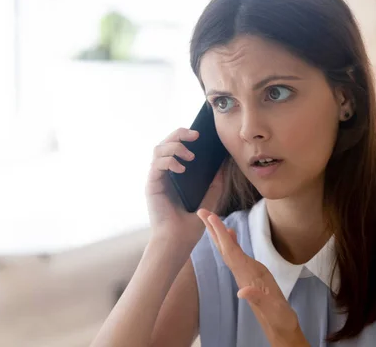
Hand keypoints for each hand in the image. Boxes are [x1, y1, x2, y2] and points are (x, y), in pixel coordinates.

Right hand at [145, 128, 222, 247]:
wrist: (179, 241)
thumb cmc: (191, 224)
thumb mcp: (210, 199)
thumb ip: (216, 182)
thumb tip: (223, 162)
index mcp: (175, 174)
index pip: (176, 147)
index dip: (185, 136)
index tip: (201, 134)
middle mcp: (163, 173)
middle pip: (165, 142)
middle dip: (179, 134)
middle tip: (196, 135)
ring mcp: (156, 178)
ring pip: (158, 149)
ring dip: (174, 146)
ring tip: (190, 155)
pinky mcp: (151, 185)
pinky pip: (156, 165)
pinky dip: (169, 162)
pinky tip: (181, 168)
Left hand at [197, 210, 309, 346]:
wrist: (282, 328)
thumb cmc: (280, 319)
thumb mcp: (274, 310)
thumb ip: (259, 300)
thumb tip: (242, 291)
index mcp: (247, 277)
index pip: (231, 252)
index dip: (221, 235)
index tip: (212, 218)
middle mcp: (242, 273)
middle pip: (224, 248)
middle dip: (213, 230)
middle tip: (202, 211)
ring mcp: (245, 274)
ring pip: (229, 251)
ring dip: (220, 234)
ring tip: (212, 218)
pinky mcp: (251, 275)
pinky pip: (237, 255)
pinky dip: (232, 243)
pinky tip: (231, 234)